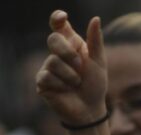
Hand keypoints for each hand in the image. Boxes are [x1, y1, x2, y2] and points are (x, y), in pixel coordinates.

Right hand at [36, 10, 107, 125]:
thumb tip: (95, 18)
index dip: (57, 19)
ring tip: (76, 83)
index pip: (59, 27)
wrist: (90, 109)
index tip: (62, 18)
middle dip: (68, 52)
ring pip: (53, 61)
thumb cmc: (95, 85)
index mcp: (71, 45)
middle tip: (80, 66)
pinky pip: (47, 76)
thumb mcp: (98, 62)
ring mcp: (47, 67)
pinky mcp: (42, 82)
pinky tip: (66, 90)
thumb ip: (95, 41)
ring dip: (70, 75)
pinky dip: (61, 84)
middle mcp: (56, 53)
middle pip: (53, 39)